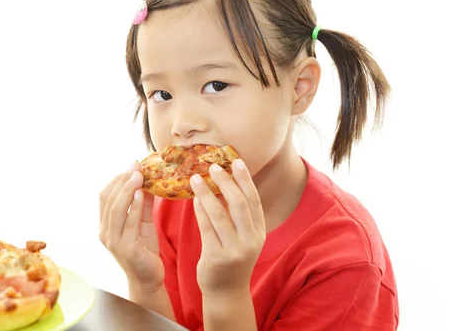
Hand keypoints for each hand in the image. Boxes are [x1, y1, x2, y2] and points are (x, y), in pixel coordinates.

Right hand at [99, 162, 164, 291]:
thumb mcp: (143, 222)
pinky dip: (134, 207)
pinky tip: (141, 194)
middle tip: (136, 166)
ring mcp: (113, 241)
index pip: (105, 196)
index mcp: (105, 224)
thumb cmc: (144, 249)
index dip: (117, 179)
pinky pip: (129, 223)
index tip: (132, 165)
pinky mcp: (126, 249)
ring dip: (127, 190)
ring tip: (138, 176)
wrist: (149, 278)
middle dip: (122, 180)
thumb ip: (143, 203)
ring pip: (116, 209)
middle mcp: (105, 232)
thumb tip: (148, 179)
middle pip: (109, 200)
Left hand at [191, 159, 265, 297]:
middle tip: (212, 166)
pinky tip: (193, 199)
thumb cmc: (232, 259)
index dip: (245, 179)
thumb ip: (238, 216)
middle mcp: (250, 240)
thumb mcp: (243, 238)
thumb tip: (224, 183)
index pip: (254, 200)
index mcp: (259, 232)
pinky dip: (200, 211)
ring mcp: (234, 250)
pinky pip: (206, 228)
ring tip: (195, 178)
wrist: (226, 292)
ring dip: (207, 193)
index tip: (236, 161)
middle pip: (239, 204)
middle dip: (226, 182)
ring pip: (220, 214)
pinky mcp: (216, 257)